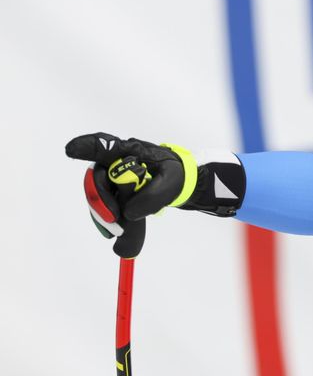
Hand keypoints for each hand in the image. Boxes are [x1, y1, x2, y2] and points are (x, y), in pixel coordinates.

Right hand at [66, 133, 190, 220]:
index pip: (106, 146)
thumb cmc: (173, 174)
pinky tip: (113, 229)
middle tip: (113, 218)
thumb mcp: (171, 183)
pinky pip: (101, 204)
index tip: (71, 149)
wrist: (177, 181)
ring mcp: (111, 177)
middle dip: (100, 199)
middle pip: (97, 177)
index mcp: (130, 151)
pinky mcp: (112, 191)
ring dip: (102, 212)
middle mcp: (115, 162)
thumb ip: (152, 196)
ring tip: (117, 230)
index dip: (87, 146)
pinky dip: (105, 217)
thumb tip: (128, 212)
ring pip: (96, 193)